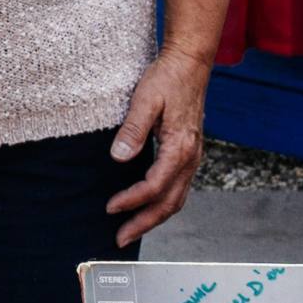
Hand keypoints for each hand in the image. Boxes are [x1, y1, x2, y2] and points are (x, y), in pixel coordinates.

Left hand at [106, 45, 211, 245]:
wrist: (189, 64)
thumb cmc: (167, 78)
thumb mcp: (145, 99)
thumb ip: (133, 129)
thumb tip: (118, 156)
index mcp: (180, 147)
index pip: (155, 185)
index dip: (132, 200)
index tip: (110, 207)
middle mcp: (190, 158)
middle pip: (169, 203)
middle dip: (144, 223)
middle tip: (119, 239)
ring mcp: (192, 158)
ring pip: (176, 199)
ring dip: (153, 218)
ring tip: (130, 229)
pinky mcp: (188, 154)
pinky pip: (178, 188)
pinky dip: (162, 203)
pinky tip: (146, 206)